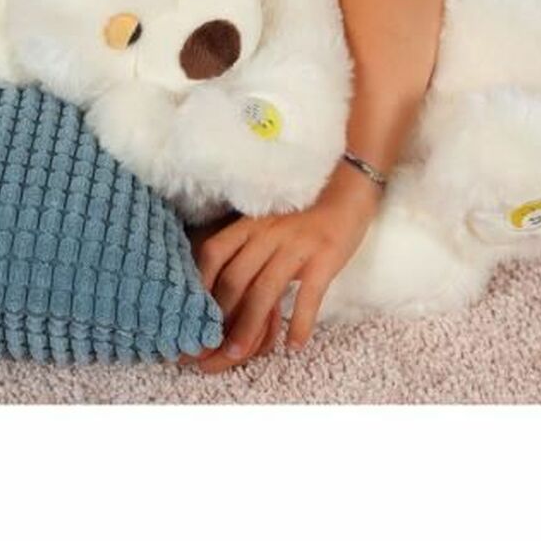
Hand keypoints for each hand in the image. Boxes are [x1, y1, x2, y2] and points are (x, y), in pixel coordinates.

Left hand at [187, 161, 379, 369]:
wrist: (348, 185)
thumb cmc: (303, 210)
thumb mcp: (267, 220)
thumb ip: (248, 245)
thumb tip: (224, 284)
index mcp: (249, 222)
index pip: (213, 253)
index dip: (199, 285)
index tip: (192, 312)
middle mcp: (268, 232)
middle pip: (234, 279)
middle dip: (218, 318)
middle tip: (207, 347)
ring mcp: (296, 244)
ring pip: (264, 292)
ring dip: (249, 329)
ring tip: (238, 355)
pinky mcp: (325, 257)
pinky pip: (308, 295)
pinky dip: (299, 323)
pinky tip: (294, 346)